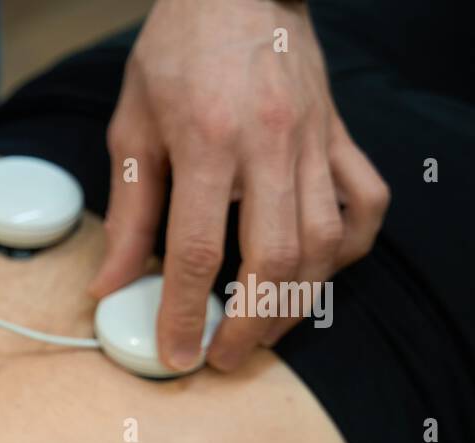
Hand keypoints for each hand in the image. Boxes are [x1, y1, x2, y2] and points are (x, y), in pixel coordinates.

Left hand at [88, 0, 389, 370]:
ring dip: (295, 302)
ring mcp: (315, 140)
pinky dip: (347, 248)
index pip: (195, 251)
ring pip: (325, 243)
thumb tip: (108, 285)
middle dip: (248, 325)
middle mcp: (270, 145)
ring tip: (261, 331)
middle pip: (273, 260)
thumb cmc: (177, 53)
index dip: (184, 313)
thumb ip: (127, 214)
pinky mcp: (340, 135)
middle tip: (223, 356)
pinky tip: (315, 273)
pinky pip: (366, 202)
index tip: (176, 354)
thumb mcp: (133, 130)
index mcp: (207, 143)